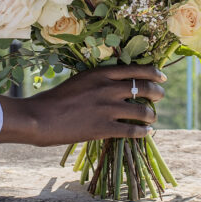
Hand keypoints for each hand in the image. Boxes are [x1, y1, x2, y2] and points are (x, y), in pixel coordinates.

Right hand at [0, 64, 165, 145]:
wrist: (39, 117)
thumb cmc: (55, 99)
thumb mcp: (80, 81)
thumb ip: (99, 82)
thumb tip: (117, 86)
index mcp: (100, 73)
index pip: (136, 69)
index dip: (154, 72)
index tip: (162, 76)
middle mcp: (107, 87)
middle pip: (143, 87)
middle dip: (157, 92)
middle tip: (160, 96)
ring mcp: (107, 108)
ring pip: (142, 110)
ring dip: (151, 115)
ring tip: (152, 118)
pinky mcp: (103, 127)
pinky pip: (132, 130)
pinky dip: (143, 131)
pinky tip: (146, 132)